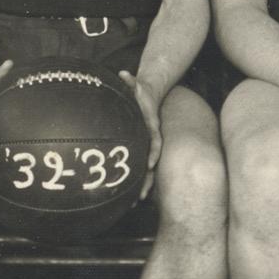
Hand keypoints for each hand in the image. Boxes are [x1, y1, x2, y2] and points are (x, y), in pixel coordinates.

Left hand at [118, 71, 163, 199]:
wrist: (151, 95)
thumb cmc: (141, 92)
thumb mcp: (137, 86)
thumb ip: (131, 82)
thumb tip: (124, 73)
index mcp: (152, 128)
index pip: (155, 142)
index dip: (152, 153)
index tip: (149, 165)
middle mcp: (152, 140)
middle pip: (151, 164)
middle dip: (146, 181)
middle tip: (139, 198)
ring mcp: (149, 147)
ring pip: (147, 171)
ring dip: (142, 187)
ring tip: (134, 204)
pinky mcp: (144, 151)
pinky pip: (141, 169)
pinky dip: (138, 182)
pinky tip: (130, 196)